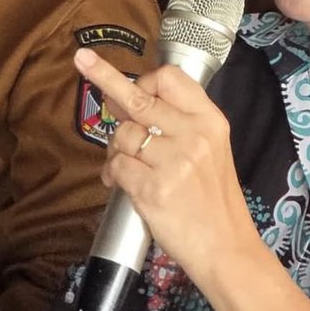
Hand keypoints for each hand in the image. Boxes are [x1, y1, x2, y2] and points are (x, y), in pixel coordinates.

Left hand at [75, 48, 253, 281]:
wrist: (227, 249)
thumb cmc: (214, 201)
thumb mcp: (211, 150)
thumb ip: (179, 124)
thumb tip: (129, 99)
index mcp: (210, 121)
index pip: (171, 79)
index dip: (145, 79)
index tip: (132, 84)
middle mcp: (193, 136)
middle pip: (137, 98)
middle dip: (104, 79)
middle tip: (82, 60)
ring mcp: (173, 163)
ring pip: (121, 135)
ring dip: (113, 149)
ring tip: (124, 166)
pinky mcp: (153, 190)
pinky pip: (116, 167)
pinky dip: (111, 175)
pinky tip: (120, 184)